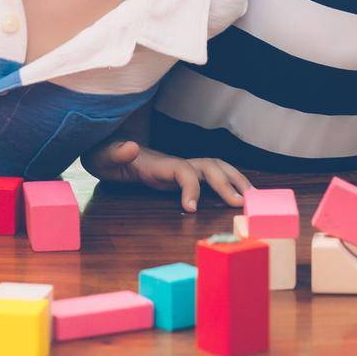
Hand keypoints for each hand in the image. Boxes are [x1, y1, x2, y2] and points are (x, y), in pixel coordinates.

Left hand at [83, 139, 250, 211]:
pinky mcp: (180, 175)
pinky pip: (209, 178)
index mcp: (157, 162)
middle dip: (228, 182)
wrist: (106, 151)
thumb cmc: (105, 154)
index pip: (182, 170)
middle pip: (209, 165)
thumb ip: (116, 153)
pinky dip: (227, 184)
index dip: (190, 186)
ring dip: (235, 180)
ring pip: (215, 168)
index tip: (192, 208)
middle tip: (242, 205)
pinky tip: (239, 196)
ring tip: (252, 199)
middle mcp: (173, 162)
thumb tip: (131, 147)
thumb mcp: (103, 155)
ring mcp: (179, 167)